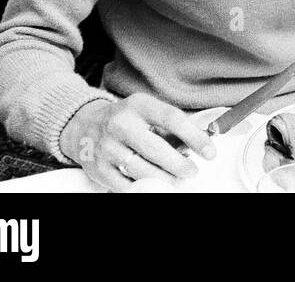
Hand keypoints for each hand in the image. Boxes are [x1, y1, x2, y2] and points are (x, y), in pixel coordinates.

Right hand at [60, 95, 215, 191]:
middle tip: (193, 171)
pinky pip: (126, 185)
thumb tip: (200, 145)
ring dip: (164, 179)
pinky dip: (144, 188)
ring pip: (142, 170)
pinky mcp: (98, 169)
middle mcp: (120, 124)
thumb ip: (171, 128)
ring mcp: (107, 148)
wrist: (84, 127)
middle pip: (156, 149)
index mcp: (139, 105)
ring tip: (177, 180)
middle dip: (180, 165)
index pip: (172, 119)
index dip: (194, 136)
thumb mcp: (147, 112)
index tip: (210, 152)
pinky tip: (154, 186)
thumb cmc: (127, 120)